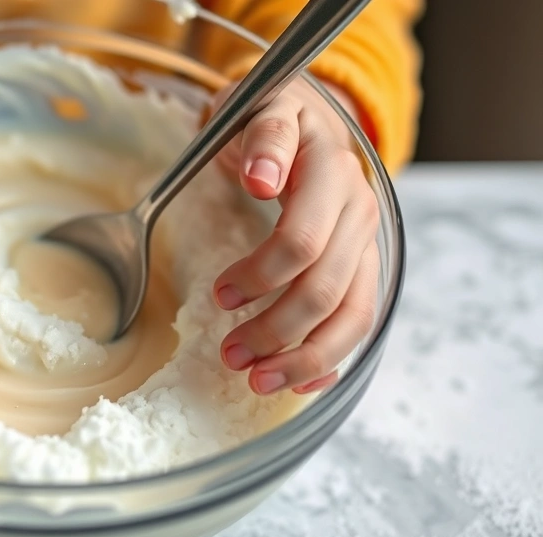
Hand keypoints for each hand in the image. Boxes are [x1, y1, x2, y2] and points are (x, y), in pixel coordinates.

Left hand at [207, 80, 378, 395]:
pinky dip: (331, 357)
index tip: (219, 296)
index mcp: (332, 174)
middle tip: (229, 356)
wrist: (307, 112)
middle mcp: (359, 213)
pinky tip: (300, 382)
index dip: (260, 276)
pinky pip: (359, 321)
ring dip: (305, 358)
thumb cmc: (272, 113)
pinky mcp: (361, 267)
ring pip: (351, 316)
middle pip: (326, 290)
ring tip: (258, 382)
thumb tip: (262, 178)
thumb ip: (264, 138)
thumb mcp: (260, 106)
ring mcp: (365, 244)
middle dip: (276, 330)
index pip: (302, 242)